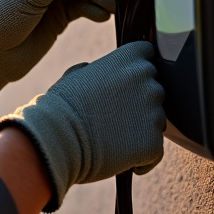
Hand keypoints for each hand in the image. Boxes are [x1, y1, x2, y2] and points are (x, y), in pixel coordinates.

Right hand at [0, 41, 165, 211]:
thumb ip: (94, 70)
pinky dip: (142, 157)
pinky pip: (155, 151)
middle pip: (155, 90)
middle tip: (114, 118)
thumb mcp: (74, 77)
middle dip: (140, 103)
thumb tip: (92, 70)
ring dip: (141, 130)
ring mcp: (154, 112)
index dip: (137, 70)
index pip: (147, 54)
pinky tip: (121, 159)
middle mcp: (147, 80)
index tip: (127, 83)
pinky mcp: (153, 142)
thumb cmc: (60, 109)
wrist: (57, 140)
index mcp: (129, 58)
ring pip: (156, 122)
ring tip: (113, 140)